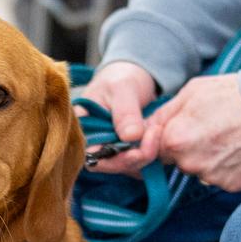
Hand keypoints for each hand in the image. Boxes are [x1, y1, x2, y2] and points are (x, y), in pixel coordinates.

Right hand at [73, 61, 160, 176]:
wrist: (132, 75)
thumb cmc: (120, 77)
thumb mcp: (122, 87)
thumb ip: (125, 112)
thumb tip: (131, 137)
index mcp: (83, 129)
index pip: (90, 155)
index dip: (112, 159)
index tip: (135, 151)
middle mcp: (94, 143)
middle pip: (109, 165)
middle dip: (133, 158)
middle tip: (154, 135)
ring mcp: (111, 149)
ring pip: (125, 166)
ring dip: (144, 156)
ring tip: (157, 131)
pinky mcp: (127, 151)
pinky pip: (137, 161)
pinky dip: (149, 153)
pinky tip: (158, 137)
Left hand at [148, 74, 240, 191]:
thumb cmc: (234, 94)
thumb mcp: (192, 92)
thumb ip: (163, 115)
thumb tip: (143, 130)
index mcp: (175, 139)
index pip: (154, 151)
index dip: (166, 141)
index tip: (181, 131)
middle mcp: (190, 163)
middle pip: (178, 162)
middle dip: (188, 148)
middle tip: (212, 128)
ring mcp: (211, 177)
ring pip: (199, 171)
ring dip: (208, 158)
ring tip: (228, 136)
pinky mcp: (231, 185)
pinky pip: (220, 178)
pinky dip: (227, 167)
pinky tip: (239, 149)